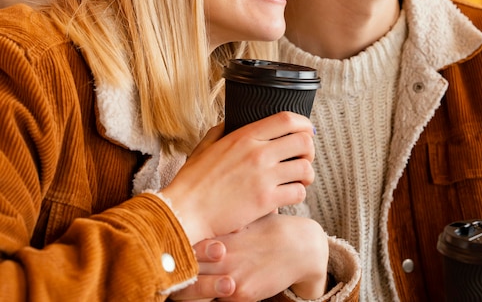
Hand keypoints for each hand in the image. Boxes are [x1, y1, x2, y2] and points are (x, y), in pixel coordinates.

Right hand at [161, 112, 315, 243]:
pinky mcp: (265, 200)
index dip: (304, 124)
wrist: (184, 211)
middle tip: (303, 159)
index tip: (307, 131)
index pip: (287, 119)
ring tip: (298, 179)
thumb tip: (231, 120)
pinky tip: (288, 194)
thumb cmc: (193, 180)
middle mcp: (257, 153)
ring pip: (305, 168)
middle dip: (309, 150)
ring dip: (306, 174)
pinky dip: (298, 193)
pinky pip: (298, 192)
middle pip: (304, 141)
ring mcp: (263, 177)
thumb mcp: (206, 146)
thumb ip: (222, 130)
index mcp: (245, 136)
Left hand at [172, 213, 328, 301]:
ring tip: (172, 282)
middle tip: (159, 265)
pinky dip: (203, 297)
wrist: (300, 247)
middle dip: (172, 267)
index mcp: (223, 233)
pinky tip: (195, 293)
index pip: (187, 241)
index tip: (163, 245)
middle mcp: (225, 254)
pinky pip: (213, 300)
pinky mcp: (241, 294)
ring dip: (184, 285)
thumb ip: (224, 220)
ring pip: (193, 287)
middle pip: (185, 265)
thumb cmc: (270, 229)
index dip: (172, 245)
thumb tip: (198, 209)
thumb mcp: (246, 218)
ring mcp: (232, 275)